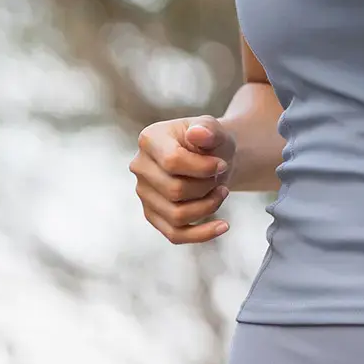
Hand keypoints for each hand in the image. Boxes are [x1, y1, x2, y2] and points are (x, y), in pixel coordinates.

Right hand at [130, 116, 234, 244]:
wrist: (214, 157)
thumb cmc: (211, 142)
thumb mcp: (215, 129)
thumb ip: (209, 129)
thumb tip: (198, 133)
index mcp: (150, 140)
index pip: (172, 161)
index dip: (203, 167)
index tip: (222, 164)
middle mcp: (140, 167)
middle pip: (174, 190)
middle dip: (206, 186)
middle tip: (220, 177)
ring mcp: (144, 193)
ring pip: (176, 215)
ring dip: (208, 206)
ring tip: (222, 192)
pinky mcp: (153, 214)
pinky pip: (174, 234)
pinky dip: (202, 234)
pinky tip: (223, 226)